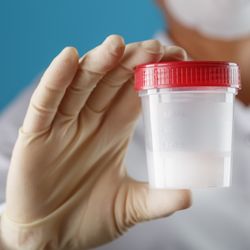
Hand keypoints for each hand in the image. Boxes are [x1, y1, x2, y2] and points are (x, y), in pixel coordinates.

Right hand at [1, 35, 190, 249]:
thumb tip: (191, 195)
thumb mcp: (129, 207)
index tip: (175, 58)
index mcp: (113, 132)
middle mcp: (90, 122)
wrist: (50, 237)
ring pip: (80, 86)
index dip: (152, 75)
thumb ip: (158, 200)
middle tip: (153, 47)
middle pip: (111, 83)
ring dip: (98, 63)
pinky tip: (70, 59)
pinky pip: (46, 102)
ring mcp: (63, 125)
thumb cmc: (88, 219)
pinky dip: (56, 80)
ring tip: (117, 45)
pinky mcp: (36, 134)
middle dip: (131, 63)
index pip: (133, 94)